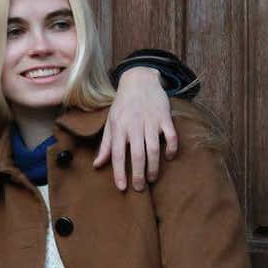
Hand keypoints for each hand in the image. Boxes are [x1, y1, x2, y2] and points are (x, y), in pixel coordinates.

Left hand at [94, 66, 177, 190]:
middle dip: (138, 174)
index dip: (119, 172)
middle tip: (139, 188)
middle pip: (138, 155)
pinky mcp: (164, 117)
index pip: (118, 154)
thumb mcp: (111, 122)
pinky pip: (171, 136)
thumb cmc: (123, 104)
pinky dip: (171, 149)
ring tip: (151, 178)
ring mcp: (151, 121)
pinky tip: (168, 157)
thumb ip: (106, 145)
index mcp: (119, 127)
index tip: (122, 187)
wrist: (139, 79)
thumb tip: (97, 165)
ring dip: (153, 167)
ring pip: (154, 149)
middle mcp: (134, 125)